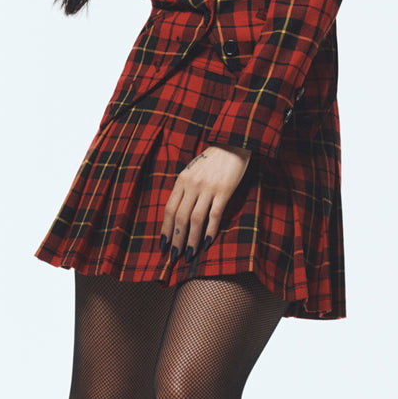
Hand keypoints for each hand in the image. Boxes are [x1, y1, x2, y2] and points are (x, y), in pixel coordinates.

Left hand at [160, 144, 250, 261]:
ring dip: (191, 239)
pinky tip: (206, 242)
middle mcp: (192, 184)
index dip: (165, 229)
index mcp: (182, 180)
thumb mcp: (193, 171)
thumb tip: (178, 214)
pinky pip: (215, 215)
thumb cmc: (213, 160)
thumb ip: (185, 189)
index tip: (163, 245)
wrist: (233, 141)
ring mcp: (208, 187)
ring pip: (195, 219)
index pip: (169, 209)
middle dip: (176, 239)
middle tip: (174, 257)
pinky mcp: (224, 190)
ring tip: (189, 254)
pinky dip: (210, 230)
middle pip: (180, 217)